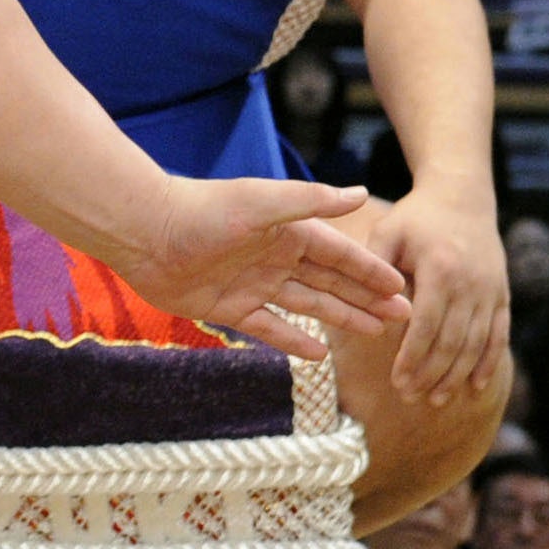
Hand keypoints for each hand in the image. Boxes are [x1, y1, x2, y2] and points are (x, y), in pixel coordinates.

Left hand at [117, 176, 410, 361]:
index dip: (370, 270)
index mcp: (286, 231)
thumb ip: (311, 202)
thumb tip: (360, 193)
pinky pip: (270, 328)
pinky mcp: (228, 308)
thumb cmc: (202, 210)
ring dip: (342, 318)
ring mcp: (252, 284)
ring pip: (308, 305)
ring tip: (375, 331)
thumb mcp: (262, 202)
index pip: (340, 254)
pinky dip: (295, 341)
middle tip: (405, 315)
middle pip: (331, 282)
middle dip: (367, 297)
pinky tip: (322, 355)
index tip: (404, 286)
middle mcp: (274, 258)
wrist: (144, 233)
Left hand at [364, 179, 508, 405]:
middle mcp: (472, 285)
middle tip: (410, 397)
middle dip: (431, 374)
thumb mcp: (387, 232)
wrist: (462, 198)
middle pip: (452, 342)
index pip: (426, 326)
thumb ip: (376, 268)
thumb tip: (375, 312)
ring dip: (457, 376)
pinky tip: (476, 386)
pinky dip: (488, 363)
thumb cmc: (415, 217)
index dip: (412, 358)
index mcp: (441, 270)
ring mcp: (491, 291)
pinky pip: (499, 335)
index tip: (397, 381)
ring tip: (436, 399)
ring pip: (476, 344)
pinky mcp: (502, 294)